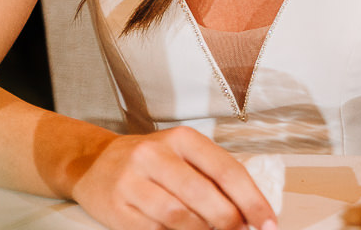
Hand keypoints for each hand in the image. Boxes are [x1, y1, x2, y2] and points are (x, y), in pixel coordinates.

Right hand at [70, 126, 276, 229]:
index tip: (268, 222)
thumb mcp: (182, 155)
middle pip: (204, 196)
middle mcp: (154, 155)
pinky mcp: (115, 208)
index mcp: (181, 139)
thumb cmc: (150, 161)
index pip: (226, 170)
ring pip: (179, 217)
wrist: (92, 163)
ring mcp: (132, 182)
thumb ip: (212, 177)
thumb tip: (249, 212)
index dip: (252, 200)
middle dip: (229, 221)